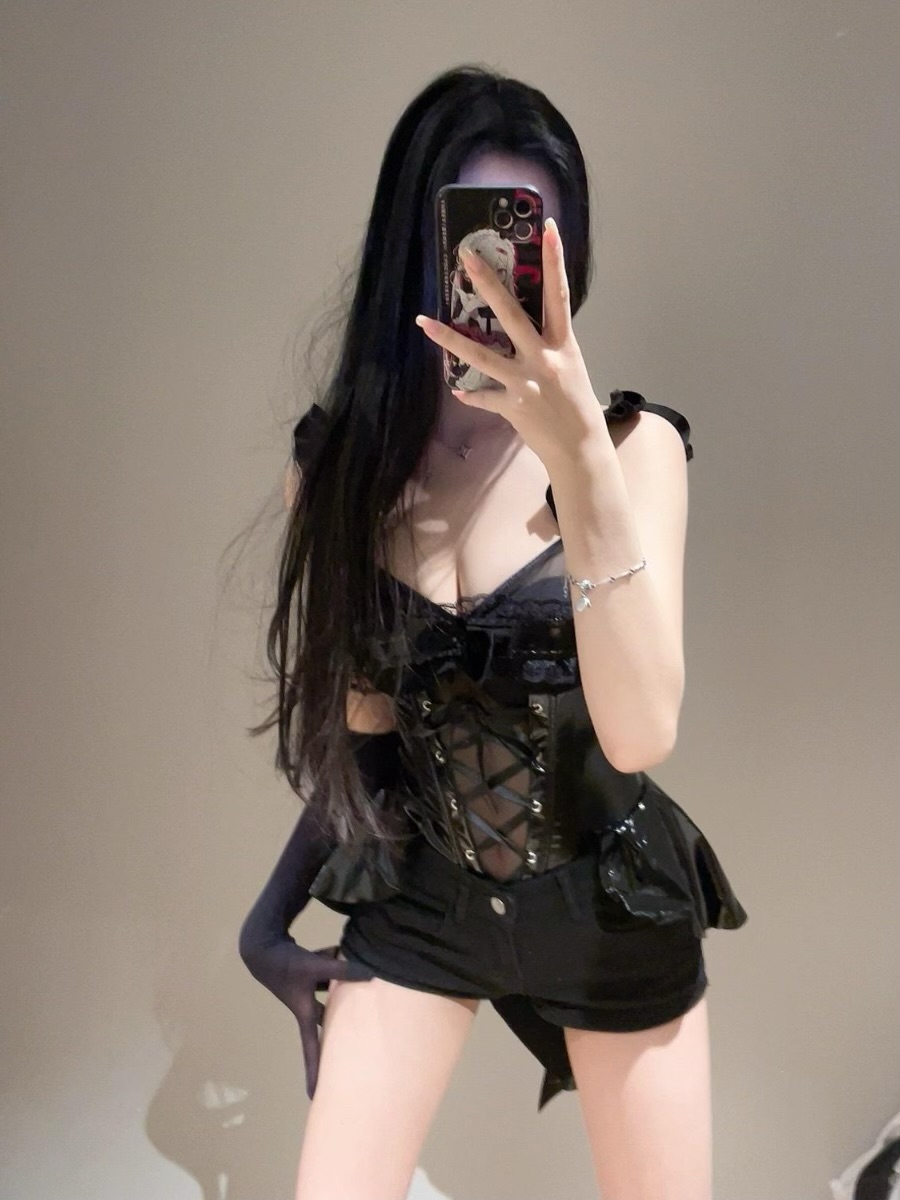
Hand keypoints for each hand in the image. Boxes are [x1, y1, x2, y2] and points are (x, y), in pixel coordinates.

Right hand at [242, 934, 375, 1099]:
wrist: (261, 944)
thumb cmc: (285, 964)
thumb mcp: (313, 969)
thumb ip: (341, 972)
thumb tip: (370, 974)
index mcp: (303, 1012)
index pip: (312, 1048)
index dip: (314, 1071)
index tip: (315, 1096)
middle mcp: (304, 1004)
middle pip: (326, 1022)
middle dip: (339, 1032)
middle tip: (355, 1049)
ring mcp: (304, 988)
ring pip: (330, 992)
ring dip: (341, 988)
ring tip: (362, 986)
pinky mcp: (304, 972)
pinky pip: (326, 972)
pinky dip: (334, 962)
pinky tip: (345, 950)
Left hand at [415, 217, 609, 468]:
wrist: (581, 450)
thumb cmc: (578, 408)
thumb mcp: (571, 368)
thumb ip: (549, 347)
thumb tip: (526, 331)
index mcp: (564, 345)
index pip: (559, 294)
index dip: (555, 260)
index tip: (549, 228)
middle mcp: (543, 358)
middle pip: (510, 313)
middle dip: (487, 283)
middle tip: (465, 257)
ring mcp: (525, 382)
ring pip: (480, 354)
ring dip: (449, 338)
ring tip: (424, 322)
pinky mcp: (511, 405)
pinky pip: (483, 397)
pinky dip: (470, 395)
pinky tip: (457, 391)